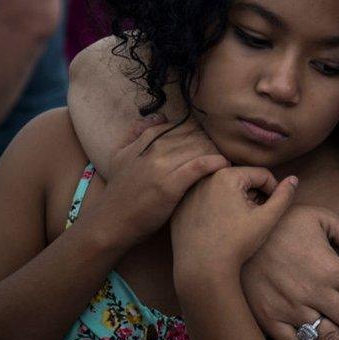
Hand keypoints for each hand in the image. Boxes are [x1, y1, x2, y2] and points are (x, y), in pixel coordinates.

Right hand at [81, 116, 229, 248]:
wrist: (111, 223)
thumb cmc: (121, 192)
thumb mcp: (120, 156)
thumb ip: (136, 133)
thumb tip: (159, 117)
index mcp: (146, 140)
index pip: (182, 125)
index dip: (199, 132)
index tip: (210, 140)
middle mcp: (154, 149)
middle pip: (195, 136)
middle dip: (211, 142)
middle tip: (225, 150)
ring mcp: (161, 167)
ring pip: (199, 148)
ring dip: (216, 152)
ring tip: (228, 159)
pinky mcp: (169, 185)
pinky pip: (199, 166)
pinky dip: (214, 162)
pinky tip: (224, 164)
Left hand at [171, 167, 297, 279]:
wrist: (202, 269)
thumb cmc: (236, 244)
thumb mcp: (267, 219)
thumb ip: (284, 196)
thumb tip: (294, 179)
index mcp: (228, 175)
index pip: (262, 175)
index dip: (273, 191)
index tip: (271, 211)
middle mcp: (206, 178)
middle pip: (242, 180)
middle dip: (253, 195)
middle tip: (254, 218)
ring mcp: (191, 192)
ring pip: (224, 190)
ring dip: (235, 201)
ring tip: (238, 223)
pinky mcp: (181, 206)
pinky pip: (206, 201)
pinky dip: (216, 208)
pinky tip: (220, 228)